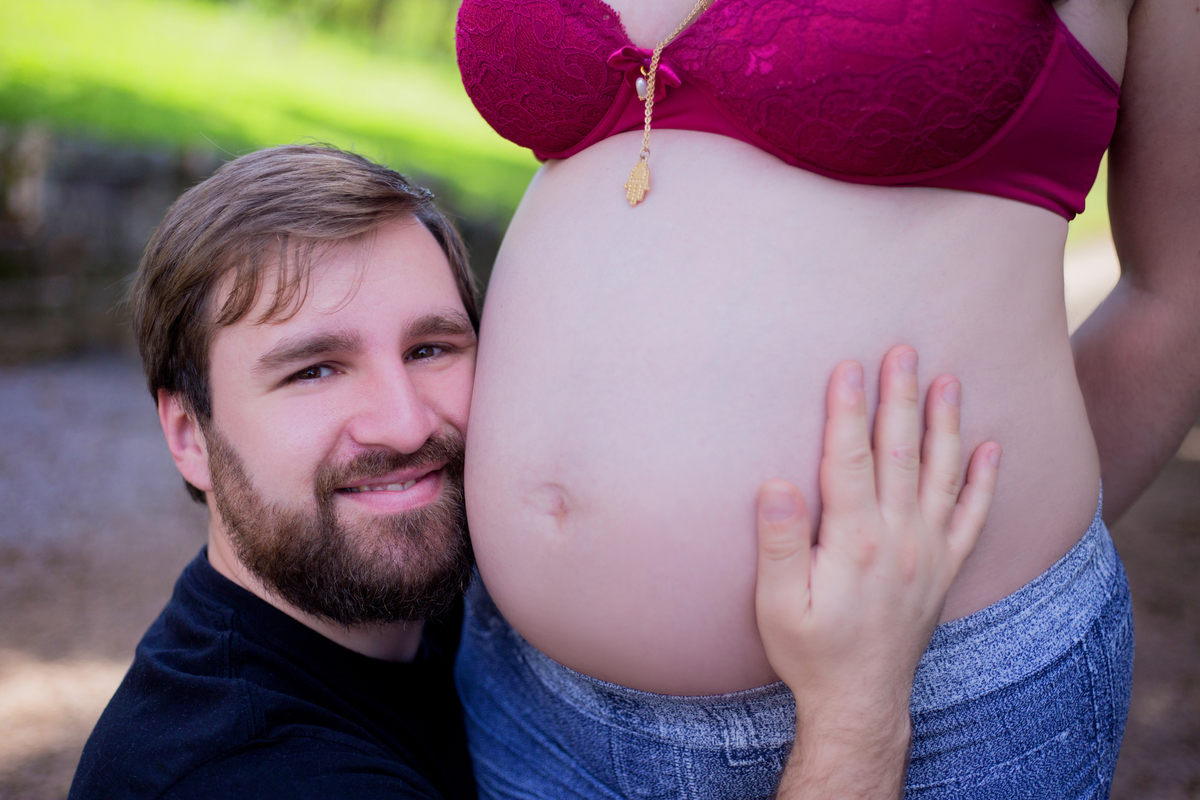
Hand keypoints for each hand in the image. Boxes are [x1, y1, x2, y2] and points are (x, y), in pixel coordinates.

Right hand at [755, 345, 1000, 797]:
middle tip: (904, 350)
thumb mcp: (777, 605)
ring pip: (941, 475)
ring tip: (949, 379)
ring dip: (945, 424)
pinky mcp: (944, 570)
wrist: (860, 702)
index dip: (848, 411)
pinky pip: (972, 518)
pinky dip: (984, 482)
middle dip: (900, 398)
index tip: (849, 365)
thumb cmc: (810, 652)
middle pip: (901, 454)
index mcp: (854, 542)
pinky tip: (990, 449)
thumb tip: (776, 484)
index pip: (850, 460)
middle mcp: (899, 539)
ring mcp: (928, 553)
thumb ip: (779, 543)